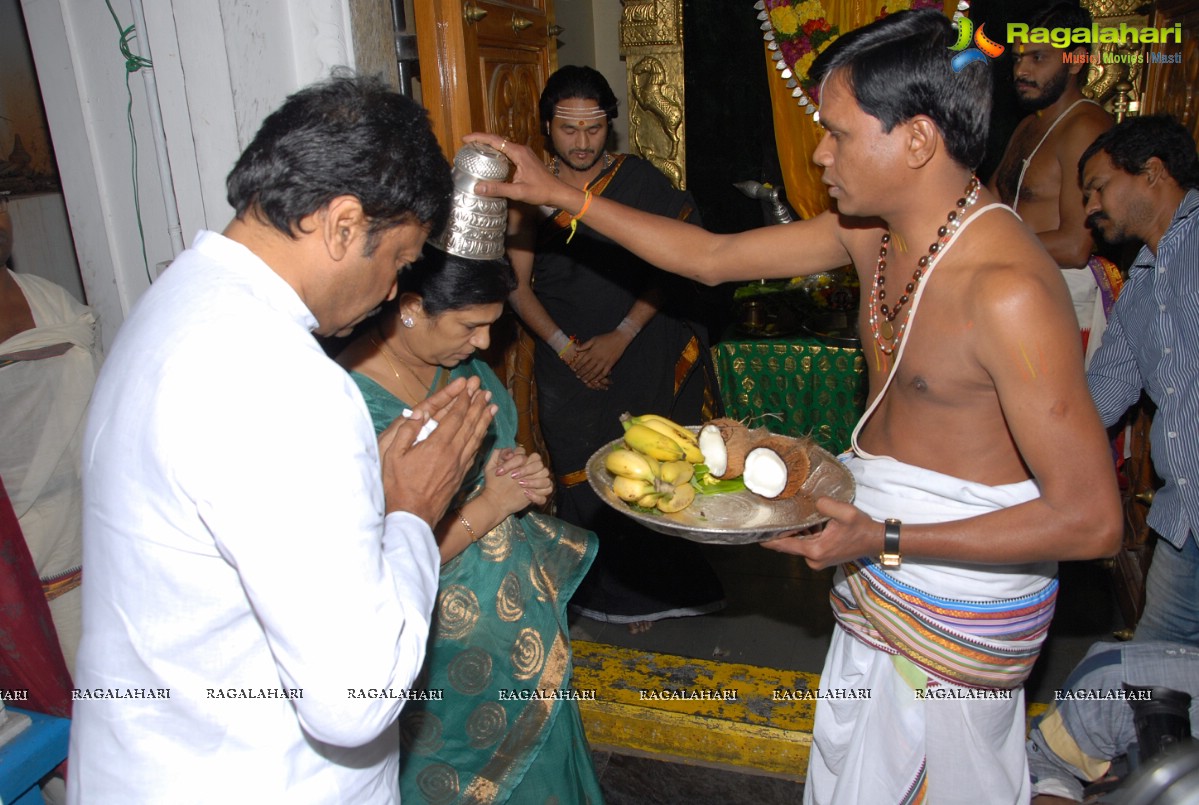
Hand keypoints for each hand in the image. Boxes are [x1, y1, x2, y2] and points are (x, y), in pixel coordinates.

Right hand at [379, 375, 496, 526]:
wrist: (412, 516)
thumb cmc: (398, 486)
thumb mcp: (393, 455)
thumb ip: (406, 431)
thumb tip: (419, 412)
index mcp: (437, 444)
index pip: (455, 416)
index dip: (463, 400)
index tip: (469, 388)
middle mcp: (453, 452)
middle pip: (470, 424)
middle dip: (478, 405)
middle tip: (485, 391)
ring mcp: (460, 464)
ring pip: (476, 437)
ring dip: (485, 420)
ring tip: (493, 406)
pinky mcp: (461, 475)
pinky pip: (475, 451)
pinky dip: (481, 438)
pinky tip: (484, 432)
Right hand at [465, 134, 571, 208]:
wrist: (557, 192)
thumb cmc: (541, 192)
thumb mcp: (518, 192)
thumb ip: (498, 189)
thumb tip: (477, 187)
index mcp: (518, 153)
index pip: (494, 140)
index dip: (478, 137)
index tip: (465, 138)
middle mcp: (520, 149)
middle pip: (497, 140)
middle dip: (481, 140)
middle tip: (466, 144)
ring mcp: (523, 153)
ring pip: (502, 145)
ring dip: (488, 145)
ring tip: (474, 149)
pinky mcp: (525, 159)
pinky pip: (507, 151)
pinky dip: (496, 152)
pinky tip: (490, 159)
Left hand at [483, 447, 552, 514]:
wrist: (494, 501)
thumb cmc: (494, 483)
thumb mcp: (490, 467)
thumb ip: (498, 454)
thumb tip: (510, 453)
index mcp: (523, 463)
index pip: (527, 455)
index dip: (515, 460)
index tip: (501, 471)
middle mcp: (532, 472)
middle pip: (540, 465)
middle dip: (527, 469)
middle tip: (513, 476)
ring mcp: (536, 484)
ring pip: (546, 479)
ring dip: (535, 482)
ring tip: (521, 485)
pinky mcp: (538, 496)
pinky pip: (546, 494)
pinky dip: (538, 495)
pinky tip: (526, 494)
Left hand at [571, 332, 625, 386]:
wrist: (619, 338)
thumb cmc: (606, 338)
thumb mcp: (594, 339)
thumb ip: (585, 345)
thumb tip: (576, 349)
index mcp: (593, 352)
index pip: (583, 361)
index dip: (578, 366)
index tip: (574, 369)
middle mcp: (597, 358)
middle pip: (587, 368)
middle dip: (582, 373)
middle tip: (578, 377)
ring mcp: (604, 362)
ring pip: (595, 372)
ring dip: (589, 377)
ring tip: (585, 381)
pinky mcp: (610, 364)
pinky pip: (604, 373)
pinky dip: (599, 378)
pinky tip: (596, 380)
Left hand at [760, 498, 880, 569]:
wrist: (876, 541)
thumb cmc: (861, 528)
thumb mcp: (845, 512)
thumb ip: (825, 505)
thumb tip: (813, 501)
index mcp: (815, 550)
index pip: (783, 545)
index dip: (768, 539)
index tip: (755, 532)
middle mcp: (813, 559)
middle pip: (788, 546)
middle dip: (781, 533)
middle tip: (770, 517)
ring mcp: (817, 561)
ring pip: (797, 545)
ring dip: (795, 533)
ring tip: (787, 516)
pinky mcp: (822, 558)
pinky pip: (806, 546)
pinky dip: (804, 536)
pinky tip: (806, 522)